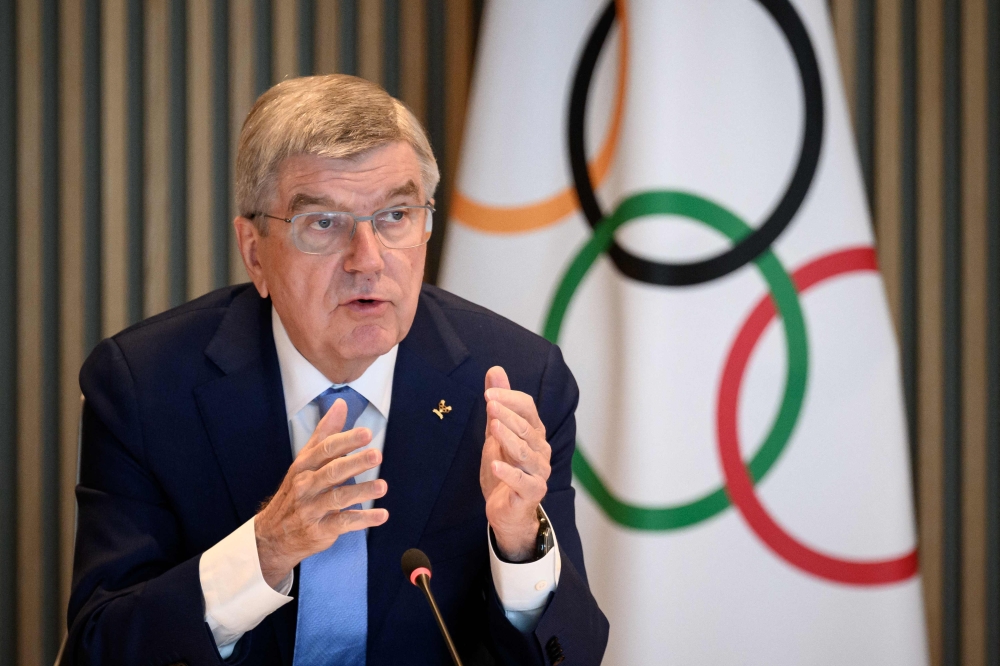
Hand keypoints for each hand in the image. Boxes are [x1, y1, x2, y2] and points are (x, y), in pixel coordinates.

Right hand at [255, 398, 388, 587]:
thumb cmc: (296, 490)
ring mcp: (312, 508)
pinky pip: (343, 523)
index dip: (346, 440)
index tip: (366, 433)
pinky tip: (382, 515)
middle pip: (332, 472)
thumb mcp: (305, 460)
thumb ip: (325, 433)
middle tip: (377, 455)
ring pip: (338, 498)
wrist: (272, 534)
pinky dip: (363, 520)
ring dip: (362, 491)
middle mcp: (307, 485)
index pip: (326, 449)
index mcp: (305, 465)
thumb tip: (341, 404)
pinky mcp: (320, 529)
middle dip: (355, 463)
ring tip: (383, 486)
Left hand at [479, 366, 550, 561]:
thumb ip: (498, 403)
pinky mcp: (533, 492)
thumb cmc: (503, 468)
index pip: (527, 408)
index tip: (488, 393)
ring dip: (509, 438)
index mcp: (534, 432)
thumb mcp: (496, 432)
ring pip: (524, 452)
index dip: (509, 398)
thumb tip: (496, 370)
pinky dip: (509, 472)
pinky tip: (495, 464)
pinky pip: (522, 480)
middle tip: (490, 404)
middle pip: (526, 428)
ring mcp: (539, 471)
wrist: (505, 509)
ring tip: (493, 426)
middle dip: (507, 415)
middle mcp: (540, 449)